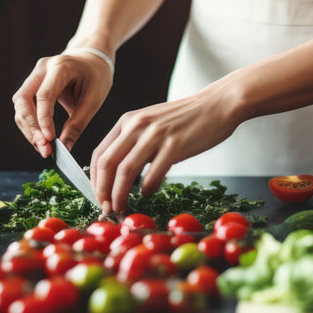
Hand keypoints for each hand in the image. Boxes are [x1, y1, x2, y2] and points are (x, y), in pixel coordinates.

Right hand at [12, 52, 112, 157]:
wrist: (93, 59)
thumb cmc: (96, 76)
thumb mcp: (94, 100)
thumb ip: (78, 123)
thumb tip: (64, 148)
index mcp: (60, 66)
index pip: (44, 94)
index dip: (43, 119)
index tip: (49, 140)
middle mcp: (42, 68)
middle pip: (23, 99)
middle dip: (31, 127)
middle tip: (43, 148)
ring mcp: (34, 75)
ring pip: (20, 106)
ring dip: (29, 129)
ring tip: (43, 148)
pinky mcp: (32, 85)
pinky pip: (25, 107)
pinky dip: (31, 125)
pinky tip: (41, 139)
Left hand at [90, 82, 243, 214]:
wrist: (217, 104)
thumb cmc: (185, 118)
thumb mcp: (151, 123)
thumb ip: (134, 141)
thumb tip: (118, 173)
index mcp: (128, 120)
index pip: (100, 153)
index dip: (95, 179)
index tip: (99, 196)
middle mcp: (137, 125)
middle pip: (108, 164)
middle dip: (103, 191)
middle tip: (106, 208)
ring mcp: (155, 135)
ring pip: (125, 171)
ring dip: (120, 195)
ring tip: (122, 208)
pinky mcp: (174, 145)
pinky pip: (152, 174)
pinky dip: (147, 190)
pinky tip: (148, 194)